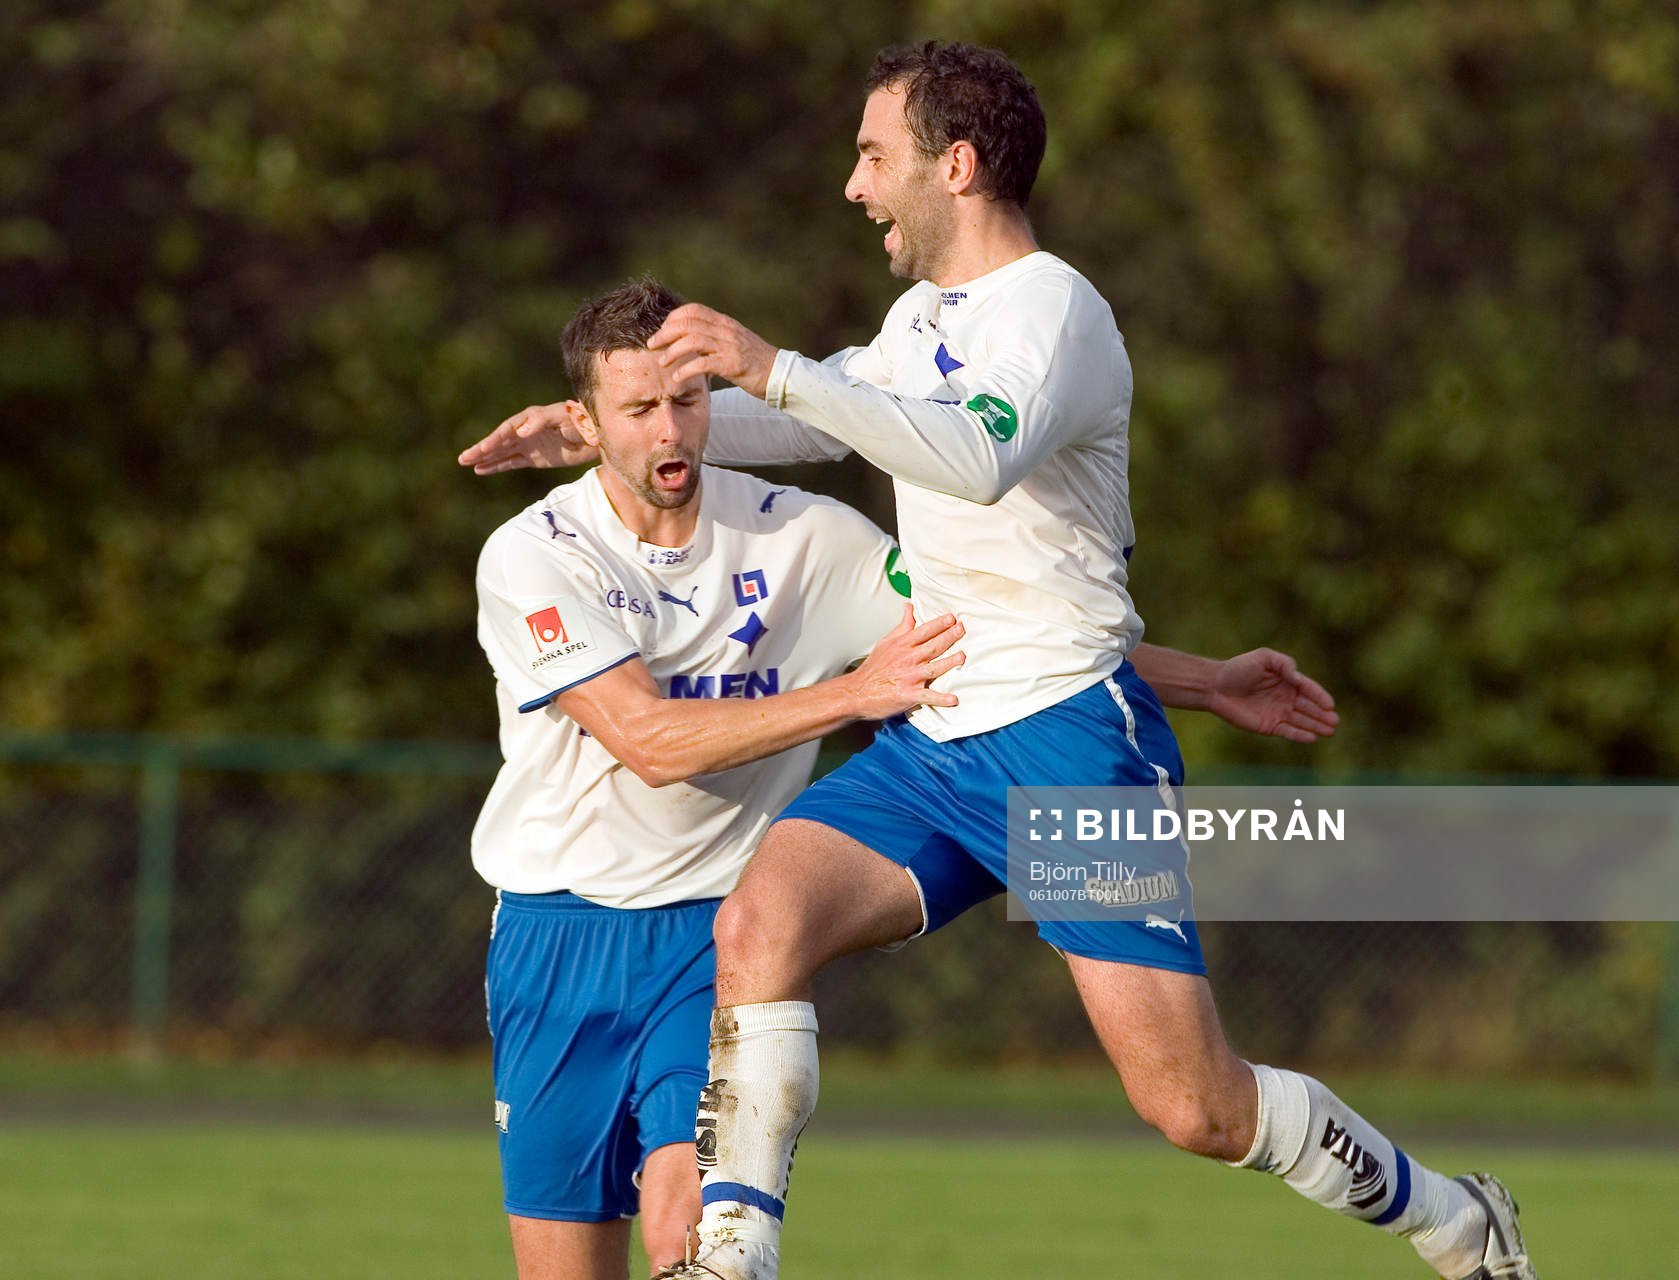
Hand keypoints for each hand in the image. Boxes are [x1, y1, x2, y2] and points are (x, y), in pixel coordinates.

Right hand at [457, 403, 598, 473]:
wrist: (598, 435)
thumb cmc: (583, 420)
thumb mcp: (565, 417)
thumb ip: (543, 421)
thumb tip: (521, 431)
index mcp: (531, 418)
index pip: (508, 429)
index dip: (495, 439)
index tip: (483, 449)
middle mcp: (526, 431)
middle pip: (499, 441)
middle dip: (482, 450)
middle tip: (463, 458)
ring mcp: (529, 445)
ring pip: (502, 452)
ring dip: (485, 458)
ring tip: (466, 463)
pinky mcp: (534, 458)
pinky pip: (511, 462)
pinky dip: (497, 466)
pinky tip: (481, 470)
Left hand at [648, 303, 777, 399]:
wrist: (780, 375)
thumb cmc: (756, 362)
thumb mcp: (735, 343)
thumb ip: (715, 338)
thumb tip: (691, 340)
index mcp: (725, 323)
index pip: (693, 310)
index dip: (673, 318)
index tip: (663, 332)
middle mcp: (726, 330)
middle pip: (687, 324)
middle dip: (664, 334)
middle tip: (652, 346)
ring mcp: (730, 347)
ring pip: (692, 341)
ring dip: (672, 352)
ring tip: (662, 363)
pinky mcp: (733, 365)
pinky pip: (703, 363)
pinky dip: (686, 370)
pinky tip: (678, 378)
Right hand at [846, 605, 964, 718]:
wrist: (857, 691)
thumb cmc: (874, 668)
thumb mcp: (886, 642)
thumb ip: (902, 626)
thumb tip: (909, 607)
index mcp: (902, 645)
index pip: (924, 631)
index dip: (939, 624)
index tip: (952, 618)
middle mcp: (907, 659)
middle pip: (932, 646)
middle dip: (949, 637)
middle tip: (962, 629)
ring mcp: (909, 677)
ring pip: (933, 668)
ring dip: (949, 663)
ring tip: (962, 657)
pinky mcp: (908, 694)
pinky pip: (928, 696)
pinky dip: (941, 698)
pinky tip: (953, 699)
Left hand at [1207, 648, 1337, 742]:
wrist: (1216, 686)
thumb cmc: (1239, 668)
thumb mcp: (1264, 658)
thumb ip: (1284, 664)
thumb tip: (1298, 677)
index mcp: (1287, 680)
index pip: (1308, 689)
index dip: (1320, 696)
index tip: (1330, 704)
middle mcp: (1285, 698)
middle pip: (1308, 707)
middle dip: (1322, 714)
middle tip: (1335, 721)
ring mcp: (1278, 713)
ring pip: (1301, 721)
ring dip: (1316, 725)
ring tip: (1330, 730)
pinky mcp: (1268, 726)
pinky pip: (1287, 731)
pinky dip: (1299, 735)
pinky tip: (1312, 738)